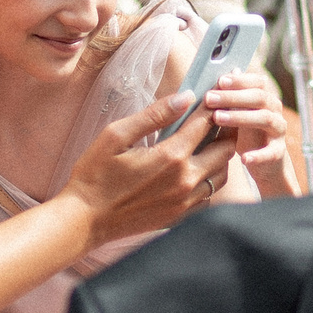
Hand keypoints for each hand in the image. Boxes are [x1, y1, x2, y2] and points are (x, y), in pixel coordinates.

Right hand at [59, 91, 243, 247]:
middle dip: (226, 129)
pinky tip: (198, 170)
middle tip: (220, 117)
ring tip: (211, 142)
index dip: (212, 105)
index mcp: (171, 156)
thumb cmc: (95, 175)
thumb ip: (153, 115)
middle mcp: (185, 180)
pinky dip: (211, 179)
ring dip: (221, 155)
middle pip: (225, 149)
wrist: (86, 219)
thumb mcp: (117, 136)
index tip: (214, 93)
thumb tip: (184, 97)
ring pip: (222, 174)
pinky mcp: (181, 216)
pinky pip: (211, 195)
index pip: (205, 123)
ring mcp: (186, 201)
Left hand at [203, 68, 301, 197]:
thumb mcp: (237, 114)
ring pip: (265, 119)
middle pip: (259, 98)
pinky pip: (271, 152)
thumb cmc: (246, 134)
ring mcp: (278, 131)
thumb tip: (217, 77)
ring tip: (218, 118)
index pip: (257, 82)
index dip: (240, 80)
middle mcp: (274, 111)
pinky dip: (258, 155)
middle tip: (209, 98)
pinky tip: (244, 159)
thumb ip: (230, 98)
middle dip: (233, 96)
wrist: (265, 163)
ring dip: (241, 117)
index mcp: (265, 98)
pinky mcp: (278, 152)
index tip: (219, 80)